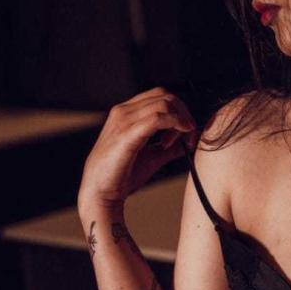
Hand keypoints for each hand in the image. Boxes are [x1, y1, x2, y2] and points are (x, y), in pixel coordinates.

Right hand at [78, 87, 197, 212]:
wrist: (100, 194)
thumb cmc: (121, 176)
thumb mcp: (152, 156)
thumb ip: (170, 147)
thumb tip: (189, 141)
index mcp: (126, 113)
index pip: (159, 95)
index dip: (179, 109)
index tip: (187, 130)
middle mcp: (123, 111)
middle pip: (165, 96)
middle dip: (184, 113)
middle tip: (190, 134)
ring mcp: (123, 120)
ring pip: (164, 104)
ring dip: (181, 120)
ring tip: (182, 141)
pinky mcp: (127, 134)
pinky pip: (158, 118)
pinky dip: (175, 124)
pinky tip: (178, 138)